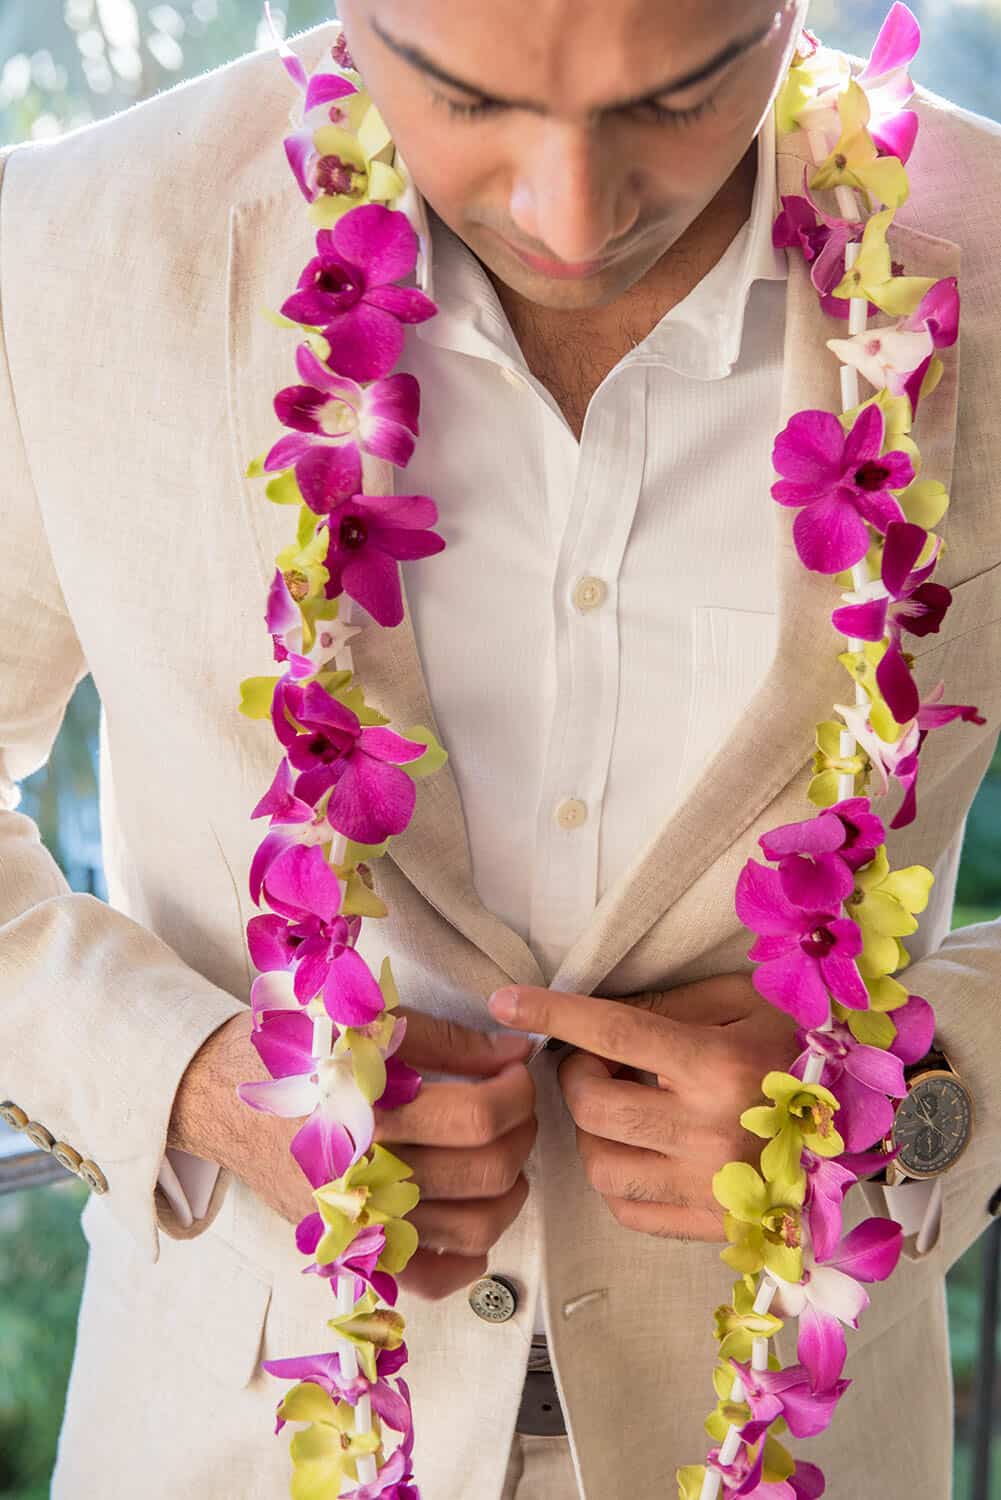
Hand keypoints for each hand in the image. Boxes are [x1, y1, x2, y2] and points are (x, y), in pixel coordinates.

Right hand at [171, 1007, 537, 1301]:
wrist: (224, 1097)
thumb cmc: (298, 1055)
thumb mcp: (369, 1025)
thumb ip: (448, 1041)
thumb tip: (514, 1054)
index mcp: (365, 1113)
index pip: (478, 1117)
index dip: (516, 1091)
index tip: (514, 1070)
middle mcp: (363, 1177)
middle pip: (486, 1173)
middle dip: (521, 1131)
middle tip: (515, 1104)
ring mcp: (359, 1224)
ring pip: (475, 1229)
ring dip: (510, 1190)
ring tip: (503, 1151)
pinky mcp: (353, 1253)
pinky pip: (431, 1279)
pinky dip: (469, 1256)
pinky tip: (473, 1212)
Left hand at [487, 972, 799, 1243]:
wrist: (872, 1120)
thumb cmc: (802, 1046)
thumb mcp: (742, 1002)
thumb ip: (667, 1004)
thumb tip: (594, 1013)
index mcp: (719, 1066)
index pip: (615, 1033)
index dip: (554, 1014)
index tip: (506, 1002)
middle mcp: (711, 1132)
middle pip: (594, 1107)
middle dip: (576, 1075)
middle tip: (594, 1057)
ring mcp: (710, 1189)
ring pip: (600, 1166)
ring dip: (590, 1130)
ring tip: (616, 1102)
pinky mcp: (713, 1226)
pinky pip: (628, 1209)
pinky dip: (613, 1176)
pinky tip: (635, 1146)